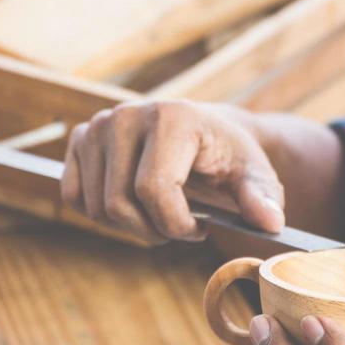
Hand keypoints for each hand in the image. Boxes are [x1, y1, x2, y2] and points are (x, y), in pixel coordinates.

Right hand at [60, 100, 285, 243]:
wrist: (205, 134)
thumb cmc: (230, 158)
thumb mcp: (255, 176)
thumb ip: (262, 198)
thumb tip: (271, 223)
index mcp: (172, 117)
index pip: (153, 190)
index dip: (176, 225)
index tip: (200, 230)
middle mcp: (127, 115)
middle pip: (118, 203)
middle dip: (152, 230)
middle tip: (179, 227)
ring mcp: (98, 125)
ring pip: (96, 207)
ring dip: (129, 225)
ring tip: (159, 213)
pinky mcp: (80, 138)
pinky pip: (73, 197)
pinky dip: (101, 214)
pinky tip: (132, 205)